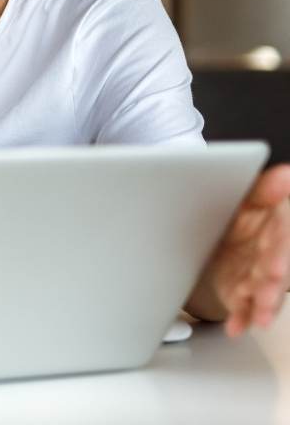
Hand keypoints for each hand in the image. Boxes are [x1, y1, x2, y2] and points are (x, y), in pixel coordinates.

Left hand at [190, 164, 289, 336]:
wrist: (218, 231)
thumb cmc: (239, 213)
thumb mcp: (251, 195)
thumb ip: (269, 188)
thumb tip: (288, 174)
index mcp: (276, 230)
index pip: (284, 240)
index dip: (281, 253)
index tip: (276, 266)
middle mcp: (271, 256)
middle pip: (276, 270)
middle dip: (273, 282)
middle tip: (266, 290)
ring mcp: (257, 277)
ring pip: (264, 293)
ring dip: (262, 306)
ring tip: (258, 318)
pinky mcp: (242, 292)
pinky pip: (243, 308)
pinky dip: (240, 318)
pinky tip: (237, 327)